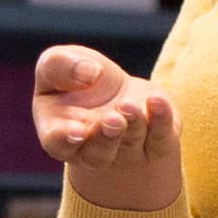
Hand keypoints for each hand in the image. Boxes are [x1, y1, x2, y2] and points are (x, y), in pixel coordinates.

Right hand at [35, 45, 182, 213]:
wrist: (117, 92)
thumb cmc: (77, 79)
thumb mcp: (57, 64)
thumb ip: (59, 65)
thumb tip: (90, 72)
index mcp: (58, 132)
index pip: (57, 143)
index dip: (65, 139)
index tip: (77, 131)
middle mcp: (91, 150)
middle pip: (97, 154)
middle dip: (106, 137)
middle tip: (113, 119)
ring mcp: (126, 150)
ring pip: (129, 144)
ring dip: (132, 125)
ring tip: (130, 105)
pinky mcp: (155, 142)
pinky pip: (160, 136)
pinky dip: (161, 119)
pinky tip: (156, 100)